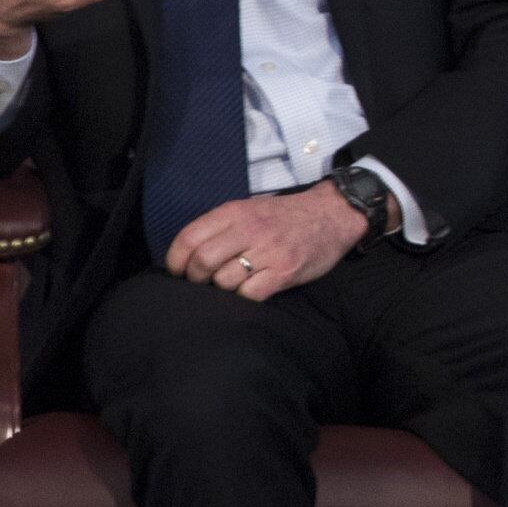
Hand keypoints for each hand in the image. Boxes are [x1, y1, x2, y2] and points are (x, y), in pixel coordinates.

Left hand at [164, 183, 369, 301]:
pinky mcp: (285, 271)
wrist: (332, 214)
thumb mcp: (249, 209)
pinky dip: (244, 297)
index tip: (178, 271)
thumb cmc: (285, 216)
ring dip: (222, 288)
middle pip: (203, 261)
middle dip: (196, 278)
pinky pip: (250, 294)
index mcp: (235, 212)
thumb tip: (187, 254)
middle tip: (202, 282)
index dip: (175, 260)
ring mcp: (269, 251)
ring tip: (231, 285)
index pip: (189, 238)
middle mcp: (250, 230)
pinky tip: (251, 290)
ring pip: (225, 281)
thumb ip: (221, 226)